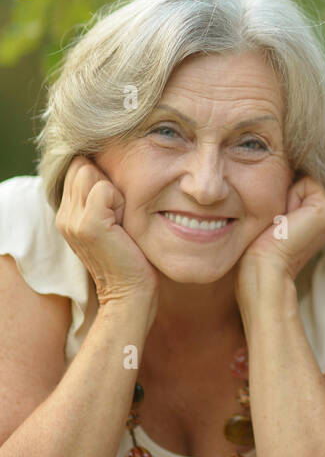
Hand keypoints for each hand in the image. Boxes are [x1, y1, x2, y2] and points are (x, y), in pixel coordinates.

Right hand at [55, 156, 158, 317]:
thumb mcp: (110, 220)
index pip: (77, 166)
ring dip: (114, 191)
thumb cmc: (129, 255)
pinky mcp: (87, 224)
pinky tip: (122, 226)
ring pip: (91, 173)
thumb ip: (100, 195)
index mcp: (66, 213)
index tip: (114, 208)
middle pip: (82, 165)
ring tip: (120, 221)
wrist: (130, 292)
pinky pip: (104, 189)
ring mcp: (71, 219)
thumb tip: (106, 164)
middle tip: (118, 216)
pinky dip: (119, 202)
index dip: (101, 177)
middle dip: (106, 181)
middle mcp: (63, 215)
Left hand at [236, 176, 324, 311]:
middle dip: (284, 193)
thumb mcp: (272, 217)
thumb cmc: (258, 251)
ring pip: (304, 179)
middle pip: (301, 178)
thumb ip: (283, 197)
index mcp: (318, 218)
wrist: (263, 272)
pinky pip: (306, 182)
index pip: (298, 182)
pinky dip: (290, 196)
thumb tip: (277, 171)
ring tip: (279, 223)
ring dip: (285, 195)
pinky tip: (284, 221)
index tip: (274, 221)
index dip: (281, 193)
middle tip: (276, 223)